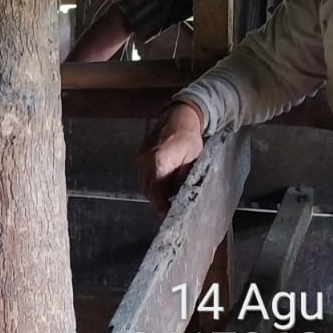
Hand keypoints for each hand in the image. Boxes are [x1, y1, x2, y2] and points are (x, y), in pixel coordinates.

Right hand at [136, 101, 204, 216]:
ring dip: (154, 193)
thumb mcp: (192, 161)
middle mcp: (145, 161)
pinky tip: (161, 186)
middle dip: (158, 202)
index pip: (156, 193)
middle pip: (148, 190)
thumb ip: (182, 179)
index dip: (162, 207)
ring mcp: (140, 158)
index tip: (169, 216)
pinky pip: (143, 176)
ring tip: (166, 200)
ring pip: (144, 184)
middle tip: (169, 210)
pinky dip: (151, 183)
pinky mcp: (139, 155)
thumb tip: (178, 198)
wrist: (179, 117)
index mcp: (159, 162)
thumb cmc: (189, 138)